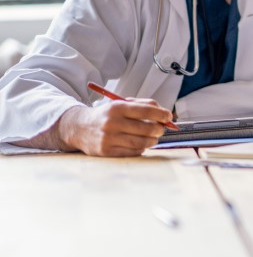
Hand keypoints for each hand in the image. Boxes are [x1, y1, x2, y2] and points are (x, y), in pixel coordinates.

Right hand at [58, 100, 172, 156]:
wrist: (79, 127)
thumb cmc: (107, 115)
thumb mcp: (121, 104)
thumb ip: (143, 105)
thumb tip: (166, 114)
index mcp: (117, 107)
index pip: (146, 110)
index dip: (162, 114)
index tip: (169, 117)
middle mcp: (112, 123)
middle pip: (146, 128)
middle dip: (159, 129)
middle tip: (161, 129)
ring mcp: (108, 138)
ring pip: (141, 142)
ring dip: (153, 140)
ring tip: (153, 138)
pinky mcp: (106, 151)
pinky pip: (132, 152)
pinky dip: (141, 148)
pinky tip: (140, 144)